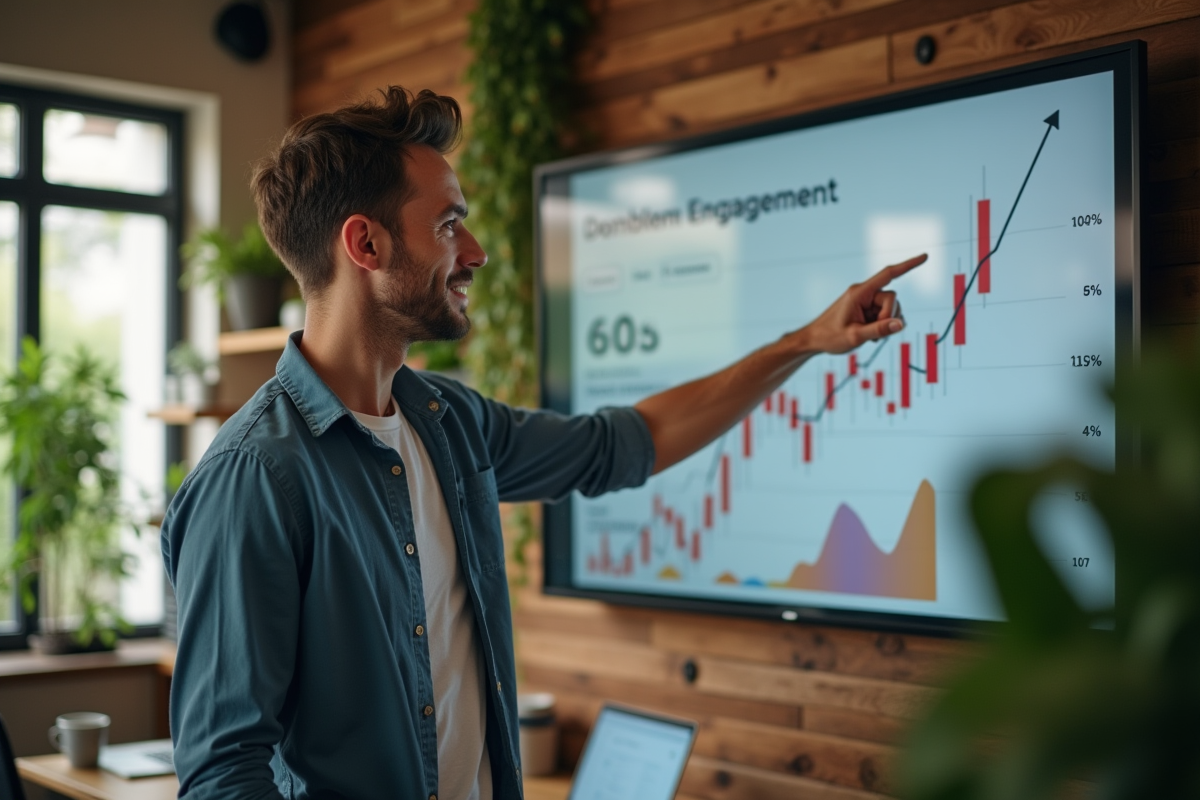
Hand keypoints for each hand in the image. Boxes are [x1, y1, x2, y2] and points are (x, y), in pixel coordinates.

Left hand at [799, 254, 926, 354]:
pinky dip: (883, 325)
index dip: (908, 265)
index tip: (925, 257)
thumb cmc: (830, 337)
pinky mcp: (867, 309)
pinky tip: (870, 335)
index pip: (888, 274)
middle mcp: (864, 293)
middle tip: (872, 333)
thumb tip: (901, 324)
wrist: (814, 340)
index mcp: (859, 292)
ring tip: (868, 335)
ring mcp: (866, 301)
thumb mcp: (855, 336)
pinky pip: (886, 314)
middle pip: (893, 298)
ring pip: (892, 308)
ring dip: (886, 323)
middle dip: (888, 316)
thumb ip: (879, 330)